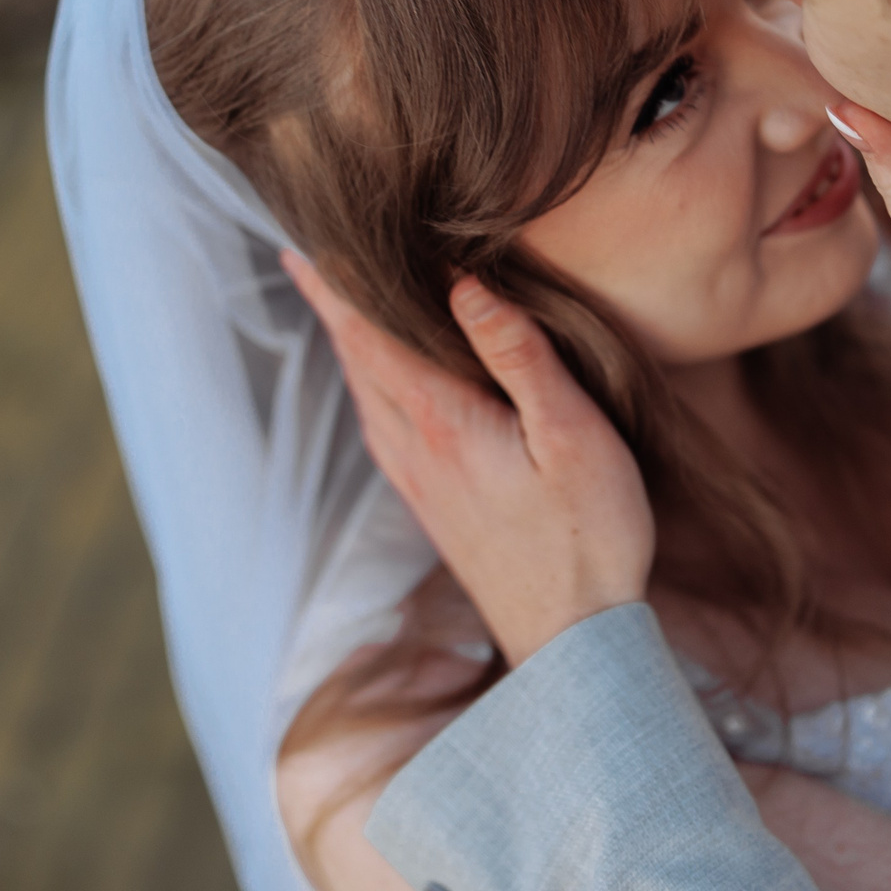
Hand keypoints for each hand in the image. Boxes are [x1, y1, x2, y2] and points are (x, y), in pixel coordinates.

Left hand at [281, 252, 654, 665]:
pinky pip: (383, 433)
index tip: (300, 246)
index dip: (335, 289)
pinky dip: (370, 392)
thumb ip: (518, 355)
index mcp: (441, 421)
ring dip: (349, 351)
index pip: (368, 337)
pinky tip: (384, 394)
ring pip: (365, 400)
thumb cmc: (589, 537)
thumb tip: (465, 284)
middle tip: (309, 262)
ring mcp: (419, 486)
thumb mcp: (572, 435)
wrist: (573, 644)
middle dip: (333, 310)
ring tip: (341, 314)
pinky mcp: (434, 512)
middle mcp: (414, 452)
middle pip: (357, 364)